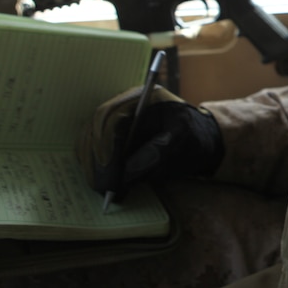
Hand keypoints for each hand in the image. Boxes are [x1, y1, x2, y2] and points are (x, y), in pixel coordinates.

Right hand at [76, 85, 223, 197]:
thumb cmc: (194, 136)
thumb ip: (158, 152)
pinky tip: (103, 183)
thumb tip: (127, 172)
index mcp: (143, 98)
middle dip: (97, 160)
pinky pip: (91, 147)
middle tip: (104, 188)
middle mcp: (124, 104)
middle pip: (95, 128)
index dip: (106, 147)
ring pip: (89, 138)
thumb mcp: (185, 141)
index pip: (112, 118)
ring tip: (104, 190)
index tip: (110, 176)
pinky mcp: (109, 134)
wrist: (199, 137)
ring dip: (92, 165)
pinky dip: (94, 165)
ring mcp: (114, 118)